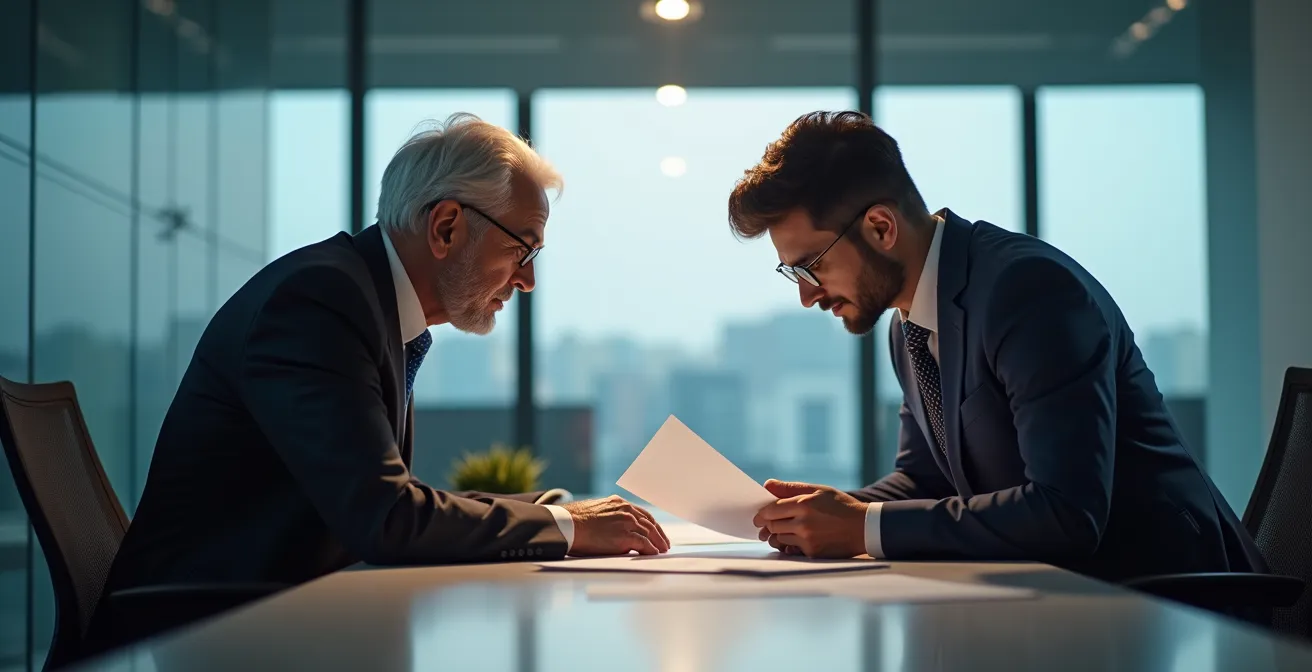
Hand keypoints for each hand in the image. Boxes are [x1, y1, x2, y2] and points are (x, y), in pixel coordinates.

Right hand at [562, 495, 670, 555]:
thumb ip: (610, 517)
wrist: (566, 525)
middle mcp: (626, 510)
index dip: (652, 524)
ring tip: (662, 551)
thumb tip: (613, 528)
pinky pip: (644, 545)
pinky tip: (654, 554)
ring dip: (658, 543)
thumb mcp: (596, 511)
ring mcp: (626, 523)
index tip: (656, 531)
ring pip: (649, 534)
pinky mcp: (624, 537)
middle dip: (659, 534)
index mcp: (619, 503)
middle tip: (664, 544)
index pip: (642, 513)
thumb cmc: (574, 521)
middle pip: (649, 523)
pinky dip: (651, 550)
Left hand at [752, 480, 866, 558]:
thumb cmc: (841, 505)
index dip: (762, 513)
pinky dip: (789, 545)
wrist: (864, 527)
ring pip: (779, 539)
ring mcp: (807, 539)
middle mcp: (803, 523)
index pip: (771, 509)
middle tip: (765, 524)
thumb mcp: (818, 490)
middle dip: (766, 524)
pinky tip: (793, 539)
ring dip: (776, 535)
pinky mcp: (812, 552)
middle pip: (772, 525)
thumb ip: (791, 488)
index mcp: (803, 504)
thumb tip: (767, 484)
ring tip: (778, 532)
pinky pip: (791, 549)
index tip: (759, 515)